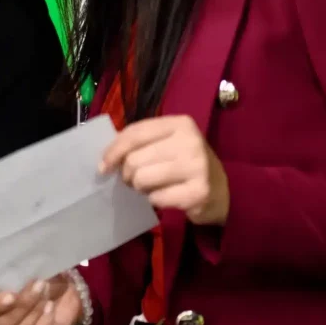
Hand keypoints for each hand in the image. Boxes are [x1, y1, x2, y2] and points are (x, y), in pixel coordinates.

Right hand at [0, 275, 82, 324]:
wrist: (65, 294)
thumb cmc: (44, 279)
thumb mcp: (37, 269)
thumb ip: (27, 267)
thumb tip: (27, 259)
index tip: (11, 294)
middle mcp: (1, 324)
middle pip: (3, 324)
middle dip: (23, 305)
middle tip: (39, 284)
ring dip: (34, 313)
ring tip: (47, 296)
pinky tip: (50, 309)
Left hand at [100, 114, 229, 225]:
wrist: (222, 190)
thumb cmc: (185, 163)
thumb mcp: (166, 143)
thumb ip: (140, 142)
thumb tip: (106, 158)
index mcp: (180, 124)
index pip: (134, 134)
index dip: (113, 151)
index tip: (103, 166)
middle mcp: (190, 142)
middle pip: (134, 160)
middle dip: (127, 174)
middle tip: (134, 180)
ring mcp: (197, 167)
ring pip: (142, 180)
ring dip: (140, 188)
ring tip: (150, 187)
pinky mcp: (199, 193)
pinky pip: (157, 198)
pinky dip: (155, 200)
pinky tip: (167, 196)